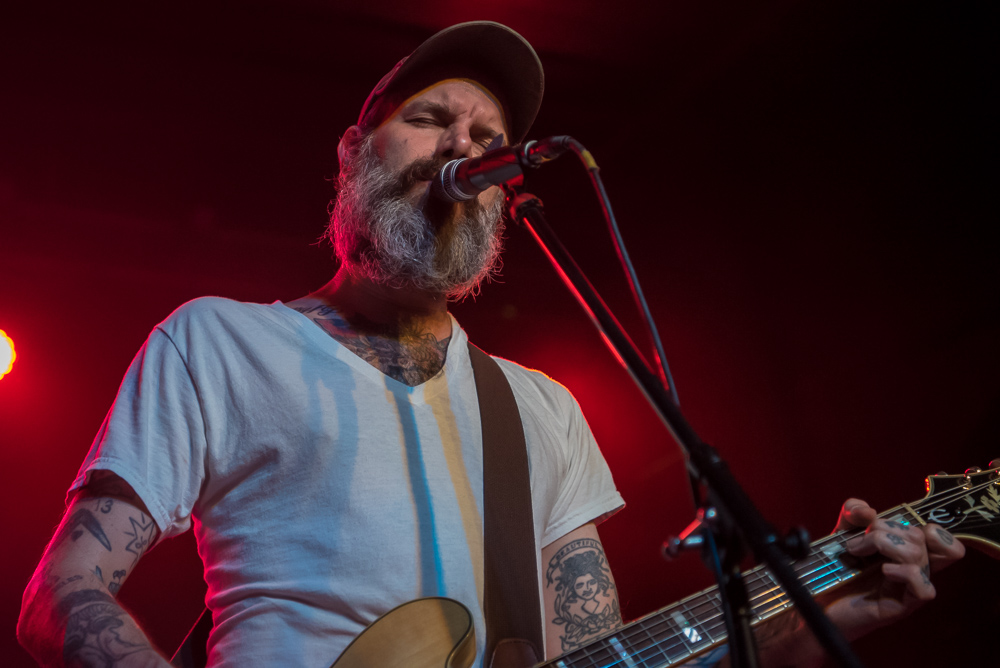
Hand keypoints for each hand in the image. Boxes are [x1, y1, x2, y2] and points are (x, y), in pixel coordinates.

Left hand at [824, 498, 964, 638]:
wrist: (818, 602)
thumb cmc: (834, 569)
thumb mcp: (842, 533)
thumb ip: (853, 515)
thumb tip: (867, 510)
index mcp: (905, 550)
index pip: (941, 538)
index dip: (933, 527)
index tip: (894, 525)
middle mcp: (913, 569)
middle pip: (923, 538)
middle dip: (885, 528)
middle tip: (858, 540)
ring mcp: (908, 589)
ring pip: (919, 556)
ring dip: (883, 543)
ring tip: (855, 551)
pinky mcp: (900, 606)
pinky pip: (924, 589)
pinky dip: (905, 573)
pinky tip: (883, 571)